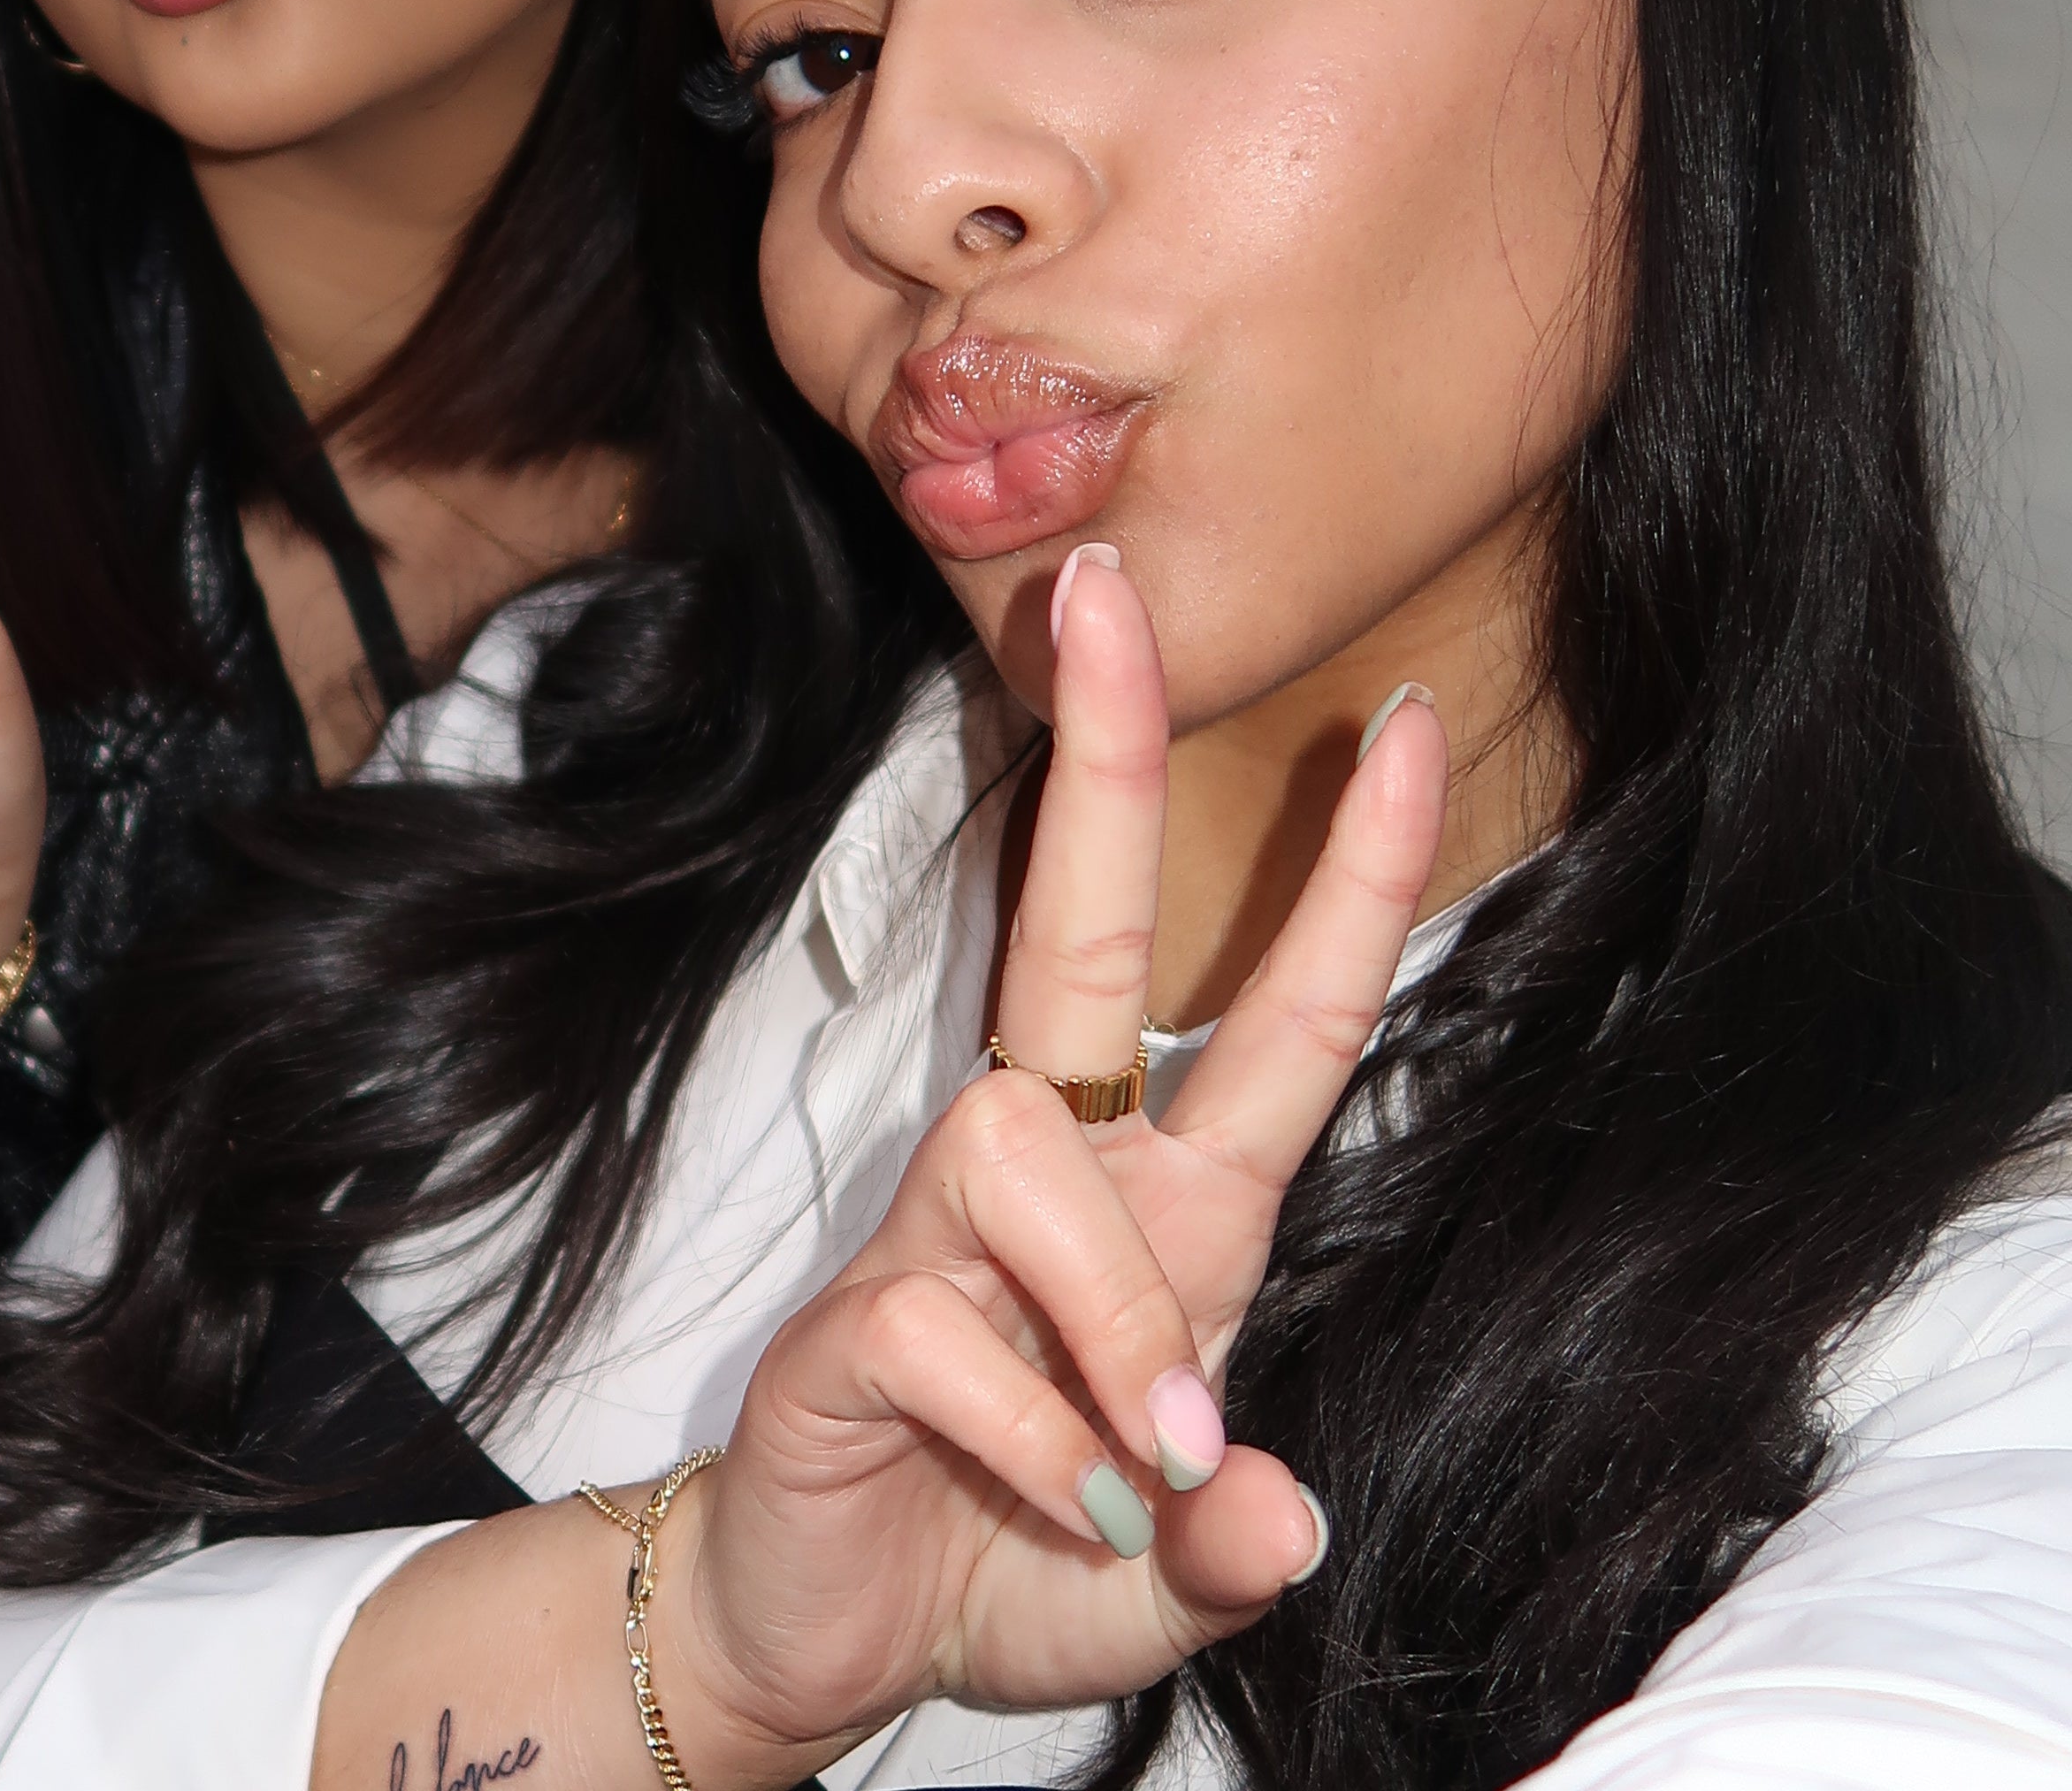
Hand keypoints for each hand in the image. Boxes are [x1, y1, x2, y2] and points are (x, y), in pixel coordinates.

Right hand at [651, 556, 1445, 1775]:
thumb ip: (1233, 1546)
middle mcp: (1061, 1179)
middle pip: (1082, 930)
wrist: (829, 1636)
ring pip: (1036, 1161)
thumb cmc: (1014, 1558)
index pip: (1280, 1018)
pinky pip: (956, 1334)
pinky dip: (1034, 1447)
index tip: (1399, 722)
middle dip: (1101, 755)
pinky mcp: (855, 1315)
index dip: (1349, 877)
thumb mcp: (1173, 1586)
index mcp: (1170, 1211)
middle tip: (1107, 592)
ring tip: (1132, 1474)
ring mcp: (945, 1232)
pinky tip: (1052, 1511)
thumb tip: (1278, 1499)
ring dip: (1115, 1320)